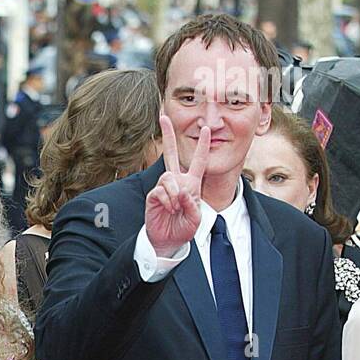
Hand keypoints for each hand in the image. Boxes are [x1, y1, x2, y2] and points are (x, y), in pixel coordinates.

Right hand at [145, 116, 210, 255]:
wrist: (168, 242)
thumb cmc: (183, 229)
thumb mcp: (196, 218)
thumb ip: (192, 204)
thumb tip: (182, 191)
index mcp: (191, 183)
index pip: (198, 161)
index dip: (202, 146)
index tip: (206, 128)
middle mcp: (177, 181)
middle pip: (171, 153)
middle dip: (168, 135)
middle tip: (163, 117)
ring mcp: (164, 187)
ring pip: (168, 176)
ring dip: (175, 192)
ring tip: (176, 206)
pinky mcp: (154, 196)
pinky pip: (160, 190)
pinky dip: (167, 199)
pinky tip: (169, 208)